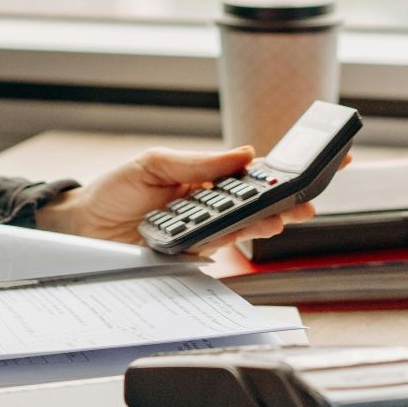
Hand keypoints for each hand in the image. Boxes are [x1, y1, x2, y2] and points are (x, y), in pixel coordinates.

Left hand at [34, 146, 338, 249]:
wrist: (82, 226)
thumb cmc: (114, 191)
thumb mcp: (154, 164)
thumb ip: (198, 163)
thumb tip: (243, 154)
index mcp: (205, 178)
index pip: (254, 171)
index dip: (288, 166)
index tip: (324, 157)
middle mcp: (210, 206)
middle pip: (260, 201)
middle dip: (289, 198)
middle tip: (311, 195)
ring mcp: (205, 230)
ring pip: (248, 225)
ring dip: (271, 218)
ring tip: (289, 211)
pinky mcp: (193, 252)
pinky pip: (222, 243)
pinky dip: (240, 235)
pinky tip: (255, 227)